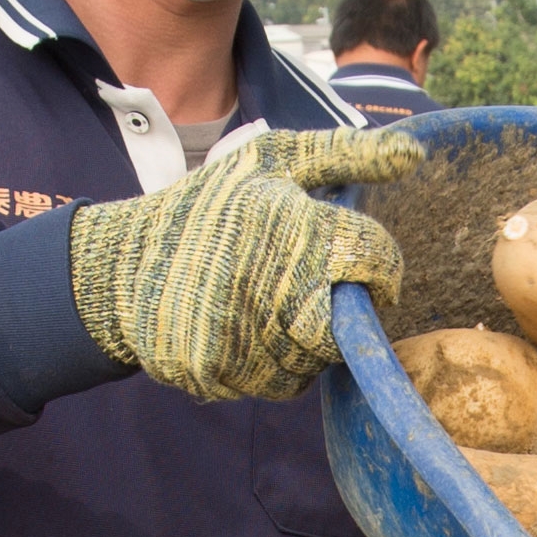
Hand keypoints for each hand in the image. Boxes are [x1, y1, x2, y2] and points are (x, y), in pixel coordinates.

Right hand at [67, 127, 420, 402]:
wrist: (123, 264)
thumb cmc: (212, 205)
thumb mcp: (272, 159)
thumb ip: (345, 154)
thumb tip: (413, 154)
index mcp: (290, 226)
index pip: (372, 256)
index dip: (380, 264)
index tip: (364, 264)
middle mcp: (269, 285)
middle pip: (348, 322)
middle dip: (342, 310)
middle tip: (315, 291)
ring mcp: (241, 335)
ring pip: (319, 360)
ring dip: (309, 338)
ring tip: (273, 303)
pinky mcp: (218, 373)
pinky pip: (283, 383)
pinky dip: (278, 363)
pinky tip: (250, 329)